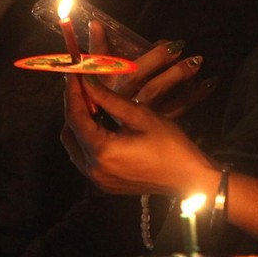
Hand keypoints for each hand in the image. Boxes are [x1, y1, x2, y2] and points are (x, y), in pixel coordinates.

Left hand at [61, 75, 218, 195]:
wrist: (188, 178)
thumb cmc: (169, 144)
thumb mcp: (141, 116)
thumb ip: (110, 99)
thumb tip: (88, 81)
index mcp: (101, 151)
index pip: (75, 116)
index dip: (72, 92)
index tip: (73, 72)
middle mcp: (92, 169)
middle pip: (69, 132)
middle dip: (73, 107)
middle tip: (83, 86)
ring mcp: (97, 180)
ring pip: (74, 146)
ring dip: (78, 124)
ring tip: (91, 102)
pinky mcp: (105, 184)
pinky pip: (84, 158)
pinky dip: (86, 139)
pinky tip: (99, 124)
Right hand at [90, 21, 215, 117]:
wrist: (107, 134)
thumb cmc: (103, 93)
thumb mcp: (99, 71)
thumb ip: (99, 48)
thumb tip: (96, 22)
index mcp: (114, 90)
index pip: (135, 73)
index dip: (154, 58)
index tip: (172, 44)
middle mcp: (130, 105)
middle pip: (154, 89)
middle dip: (174, 73)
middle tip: (192, 56)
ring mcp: (145, 117)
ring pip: (169, 102)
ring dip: (187, 83)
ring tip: (199, 63)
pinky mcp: (159, 123)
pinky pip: (180, 110)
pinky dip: (196, 96)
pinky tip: (211, 83)